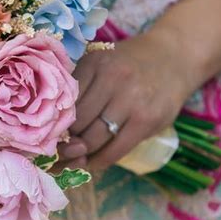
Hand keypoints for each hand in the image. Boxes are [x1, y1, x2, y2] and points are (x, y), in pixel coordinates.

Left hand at [59, 30, 193, 170]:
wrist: (175, 57)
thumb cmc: (129, 65)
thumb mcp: (102, 64)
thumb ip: (79, 88)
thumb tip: (52, 129)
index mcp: (95, 64)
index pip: (64, 104)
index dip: (52, 124)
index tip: (45, 137)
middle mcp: (113, 79)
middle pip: (76, 123)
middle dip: (64, 142)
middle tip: (56, 153)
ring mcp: (132, 100)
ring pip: (93, 139)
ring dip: (79, 155)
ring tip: (71, 159)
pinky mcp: (147, 120)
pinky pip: (115, 150)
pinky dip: (99, 161)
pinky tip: (92, 162)